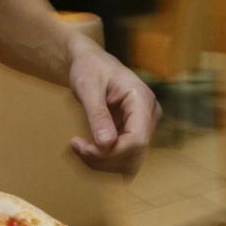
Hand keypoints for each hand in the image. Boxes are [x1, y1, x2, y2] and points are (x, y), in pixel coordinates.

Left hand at [67, 44, 160, 175]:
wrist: (91, 63)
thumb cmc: (90, 68)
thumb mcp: (89, 87)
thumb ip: (98, 114)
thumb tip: (106, 144)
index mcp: (143, 100)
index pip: (138, 140)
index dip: (112, 152)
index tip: (83, 147)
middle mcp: (148, 116)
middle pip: (134, 155)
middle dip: (103, 159)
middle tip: (76, 147)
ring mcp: (142, 127)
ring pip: (128, 162)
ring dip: (102, 163)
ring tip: (78, 148)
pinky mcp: (132, 135)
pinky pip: (121, 158)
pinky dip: (101, 160)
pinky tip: (84, 149)